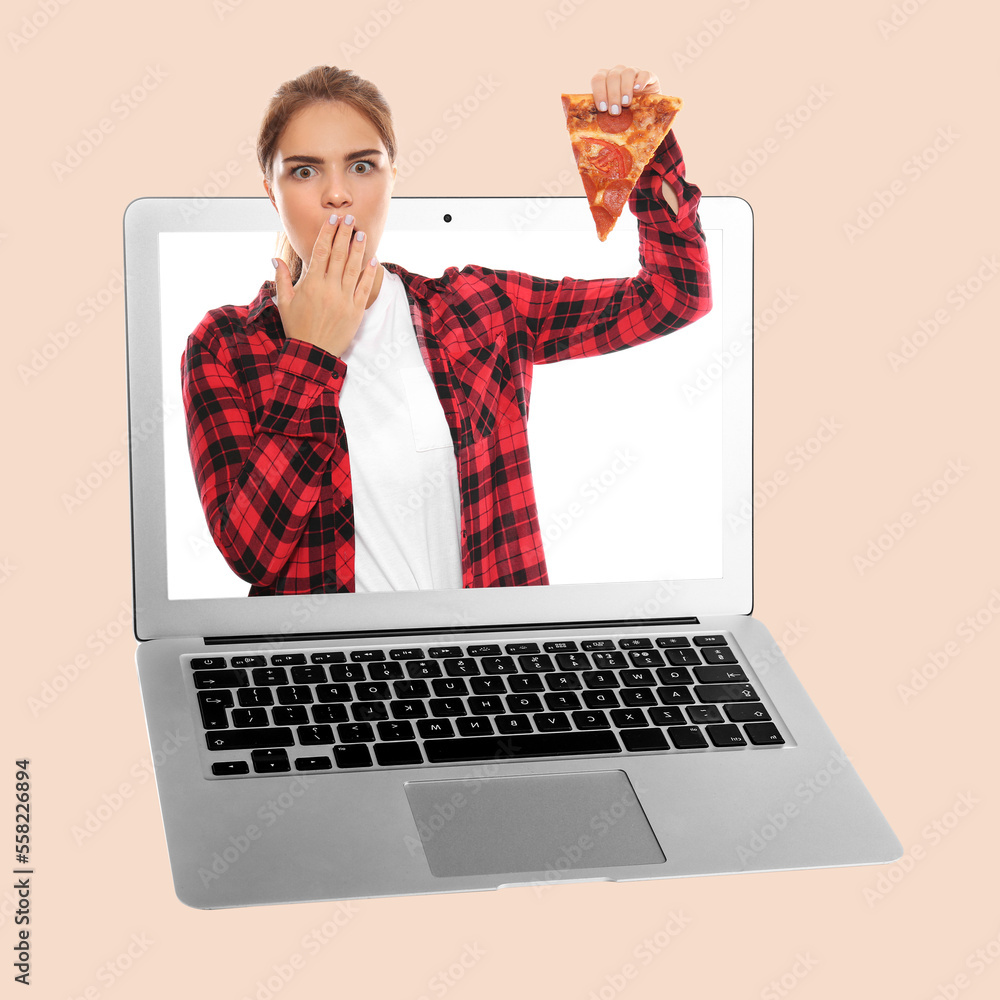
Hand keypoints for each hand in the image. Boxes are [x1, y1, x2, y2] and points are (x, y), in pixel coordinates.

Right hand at [272, 214, 377, 357]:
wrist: (312, 353)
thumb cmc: (297, 327)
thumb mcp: (284, 303)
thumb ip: (281, 278)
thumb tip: (275, 258)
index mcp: (311, 283)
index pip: (320, 251)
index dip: (327, 233)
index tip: (332, 219)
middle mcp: (329, 288)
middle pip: (338, 254)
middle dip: (344, 234)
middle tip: (350, 218)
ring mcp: (344, 299)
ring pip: (353, 268)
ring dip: (358, 249)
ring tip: (361, 233)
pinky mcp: (356, 310)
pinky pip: (364, 288)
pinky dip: (369, 273)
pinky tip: (373, 260)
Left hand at [591, 65, 660, 115]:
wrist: (645, 109)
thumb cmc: (623, 112)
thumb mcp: (611, 111)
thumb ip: (603, 113)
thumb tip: (592, 129)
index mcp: (605, 78)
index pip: (598, 79)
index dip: (599, 93)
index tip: (602, 108)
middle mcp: (617, 72)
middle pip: (612, 77)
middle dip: (613, 95)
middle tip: (615, 111)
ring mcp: (633, 72)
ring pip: (627, 73)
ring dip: (625, 89)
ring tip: (626, 104)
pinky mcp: (648, 76)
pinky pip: (644, 74)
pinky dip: (641, 81)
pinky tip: (638, 90)